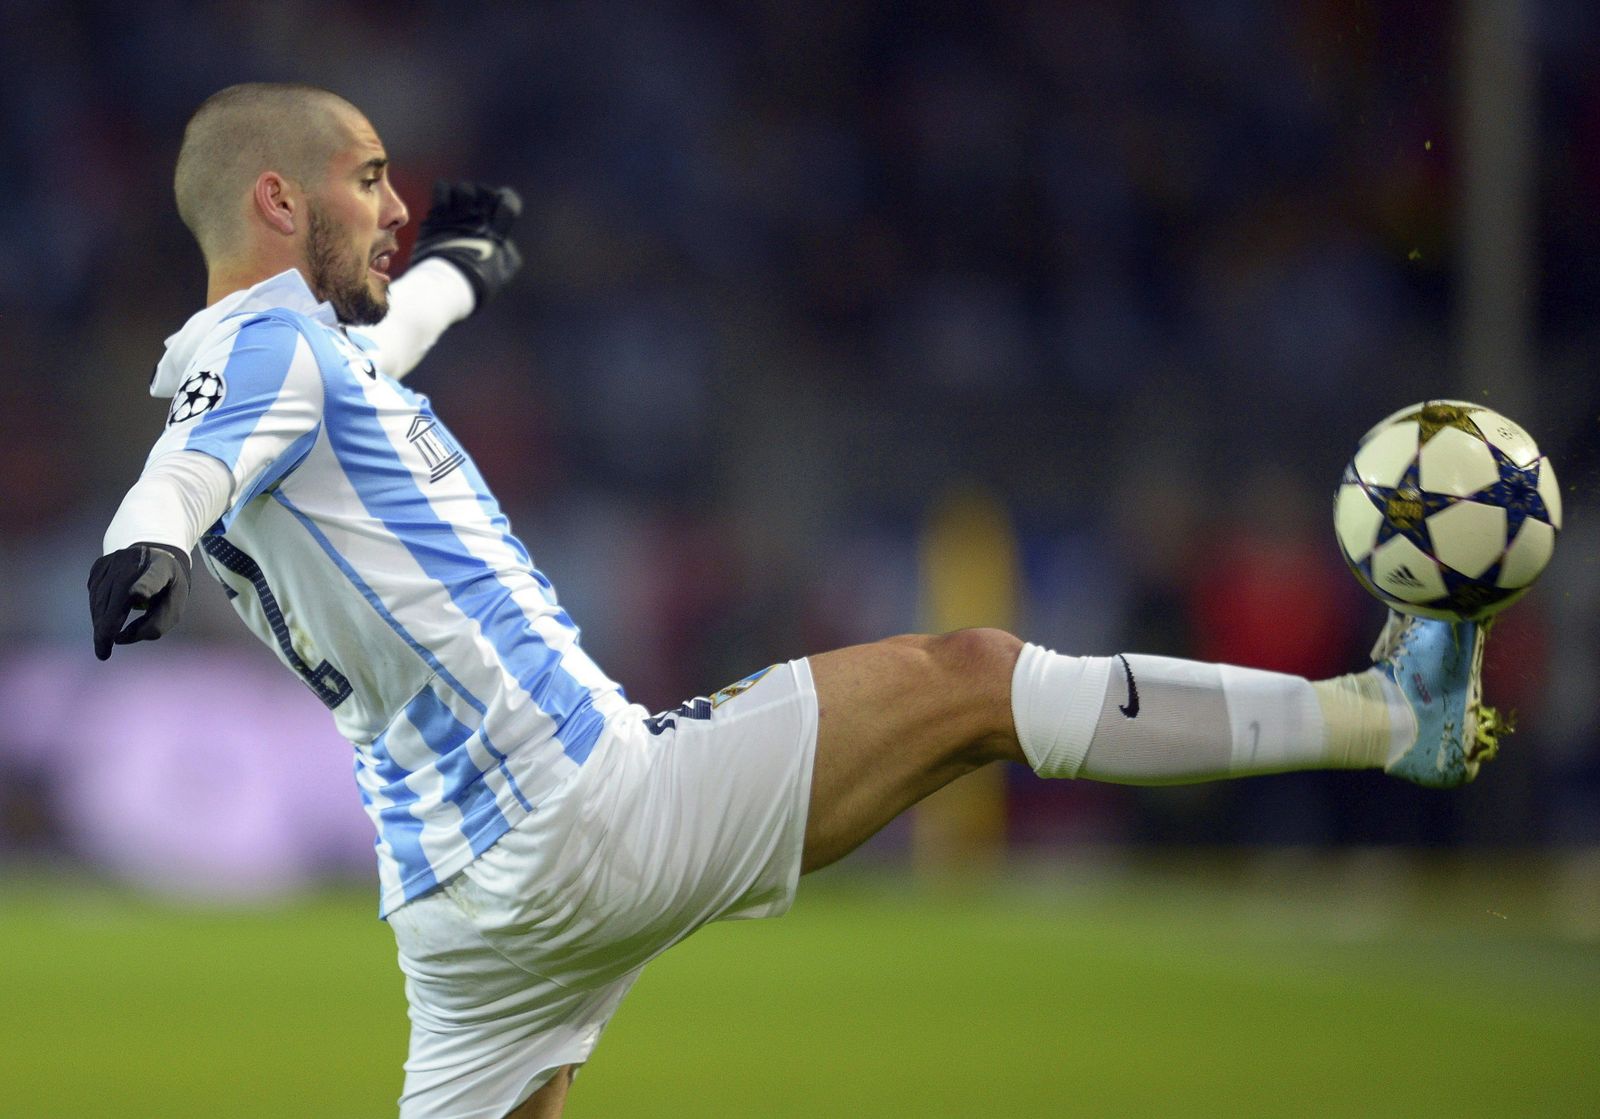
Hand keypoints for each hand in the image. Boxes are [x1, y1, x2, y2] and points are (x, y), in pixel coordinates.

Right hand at [88, 543, 191, 660]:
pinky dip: (97, 610)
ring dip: (100, 621)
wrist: (157, 557)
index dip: (146, 585)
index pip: (154, 577)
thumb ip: (155, 626)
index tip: (139, 594)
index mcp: (162, 568)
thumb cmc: (168, 588)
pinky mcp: (100, 564)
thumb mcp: (174, 606)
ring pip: (101, 596)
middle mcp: (136, 559)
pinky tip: (103, 620)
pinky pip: (94, 592)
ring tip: (103, 641)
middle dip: (107, 625)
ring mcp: (115, 559)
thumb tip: (119, 639)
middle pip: (118, 595)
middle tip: (103, 651)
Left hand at [411, 181, 523, 309]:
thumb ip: (507, 257)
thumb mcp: (500, 276)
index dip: (507, 199)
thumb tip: (503, 243)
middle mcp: (477, 222)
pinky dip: (443, 193)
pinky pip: (442, 189)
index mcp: (495, 235)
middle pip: (485, 192)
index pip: (509, 202)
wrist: (443, 289)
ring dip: (462, 196)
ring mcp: (455, 218)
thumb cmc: (473, 287)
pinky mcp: (435, 219)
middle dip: (483, 197)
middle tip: (475, 208)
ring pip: (464, 189)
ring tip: (458, 207)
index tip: (500, 207)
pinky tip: (443, 205)